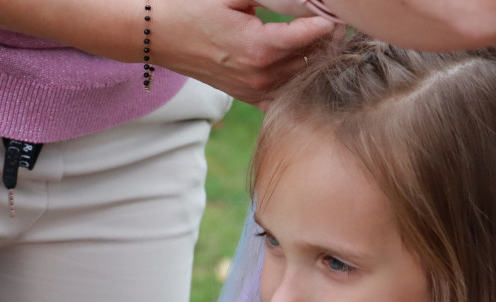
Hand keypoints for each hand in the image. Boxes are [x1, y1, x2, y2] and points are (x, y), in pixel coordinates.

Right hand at [153, 0, 335, 104]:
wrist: (160, 35)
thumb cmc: (194, 7)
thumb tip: (311, 1)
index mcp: (259, 47)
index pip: (312, 35)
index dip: (329, 21)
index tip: (335, 11)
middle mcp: (261, 75)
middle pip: (313, 58)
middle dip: (328, 40)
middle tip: (335, 22)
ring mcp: (255, 91)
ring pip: (303, 78)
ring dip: (316, 60)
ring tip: (323, 40)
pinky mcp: (250, 98)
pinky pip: (286, 96)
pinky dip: (298, 81)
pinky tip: (302, 64)